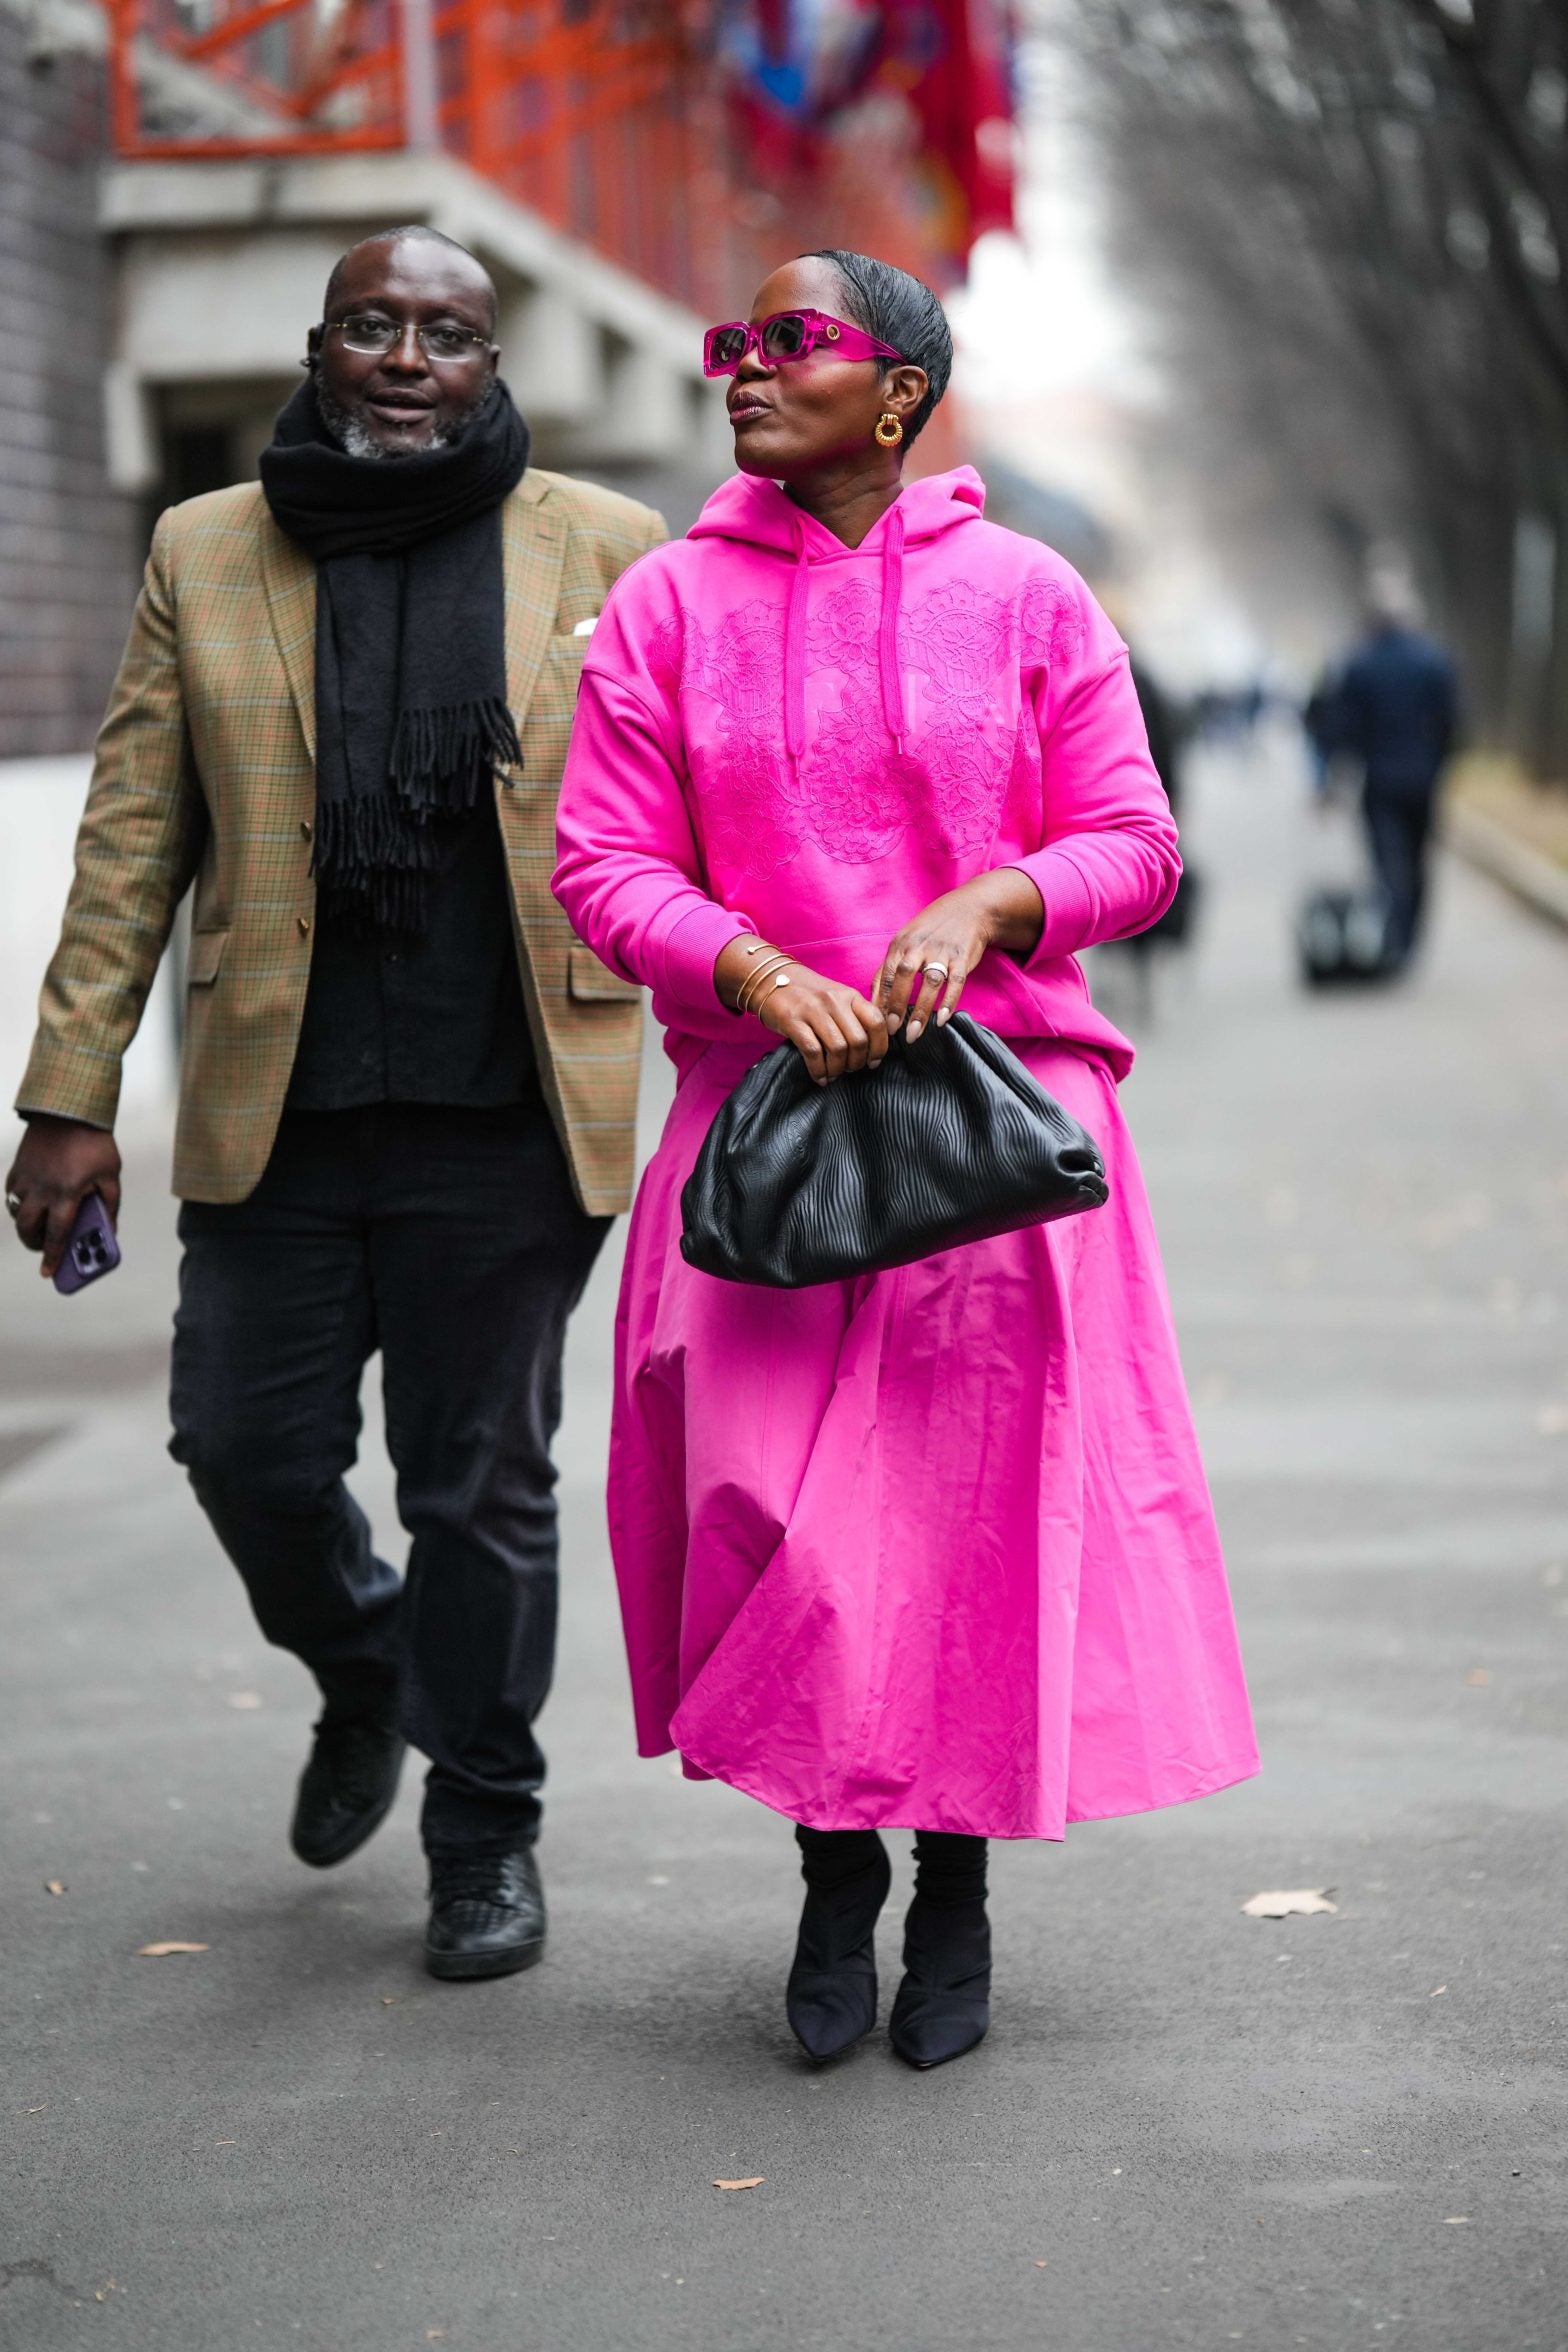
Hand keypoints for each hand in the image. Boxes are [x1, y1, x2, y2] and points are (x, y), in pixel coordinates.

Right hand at [5, 1116, 121, 1279]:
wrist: (69, 1109)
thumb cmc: (95, 1143)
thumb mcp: (111, 1176)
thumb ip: (110, 1205)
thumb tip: (108, 1231)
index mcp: (66, 1194)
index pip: (56, 1235)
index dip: (51, 1257)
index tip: (47, 1273)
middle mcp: (41, 1190)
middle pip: (27, 1229)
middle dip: (34, 1244)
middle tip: (44, 1248)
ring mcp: (25, 1178)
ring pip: (16, 1212)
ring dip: (26, 1224)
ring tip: (40, 1226)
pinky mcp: (17, 1167)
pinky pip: (12, 1193)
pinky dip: (19, 1203)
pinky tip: (34, 1202)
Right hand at [713, 938, 888, 1084]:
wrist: (771, 980)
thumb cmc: (807, 995)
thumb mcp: (836, 998)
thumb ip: (854, 1016)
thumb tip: (872, 1047)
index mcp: (849, 995)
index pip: (876, 1021)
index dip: (879, 1047)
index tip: (873, 1062)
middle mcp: (834, 1001)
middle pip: (858, 1040)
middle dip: (856, 1063)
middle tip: (850, 1069)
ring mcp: (813, 1010)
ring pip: (838, 1049)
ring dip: (838, 1069)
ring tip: (834, 1074)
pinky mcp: (793, 1021)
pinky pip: (813, 1052)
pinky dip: (819, 1070)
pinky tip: (820, 1077)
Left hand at [873, 870, 1044, 1041]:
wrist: (969, 909)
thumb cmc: (931, 931)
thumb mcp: (905, 941)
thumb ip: (890, 968)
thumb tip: (874, 999)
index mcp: (902, 944)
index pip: (887, 973)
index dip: (881, 999)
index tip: (877, 1022)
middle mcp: (920, 946)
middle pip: (904, 976)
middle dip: (897, 1005)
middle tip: (892, 1030)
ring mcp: (942, 951)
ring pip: (930, 982)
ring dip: (921, 1010)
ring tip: (914, 1033)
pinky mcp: (962, 957)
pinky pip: (956, 982)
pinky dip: (949, 1002)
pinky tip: (941, 1020)